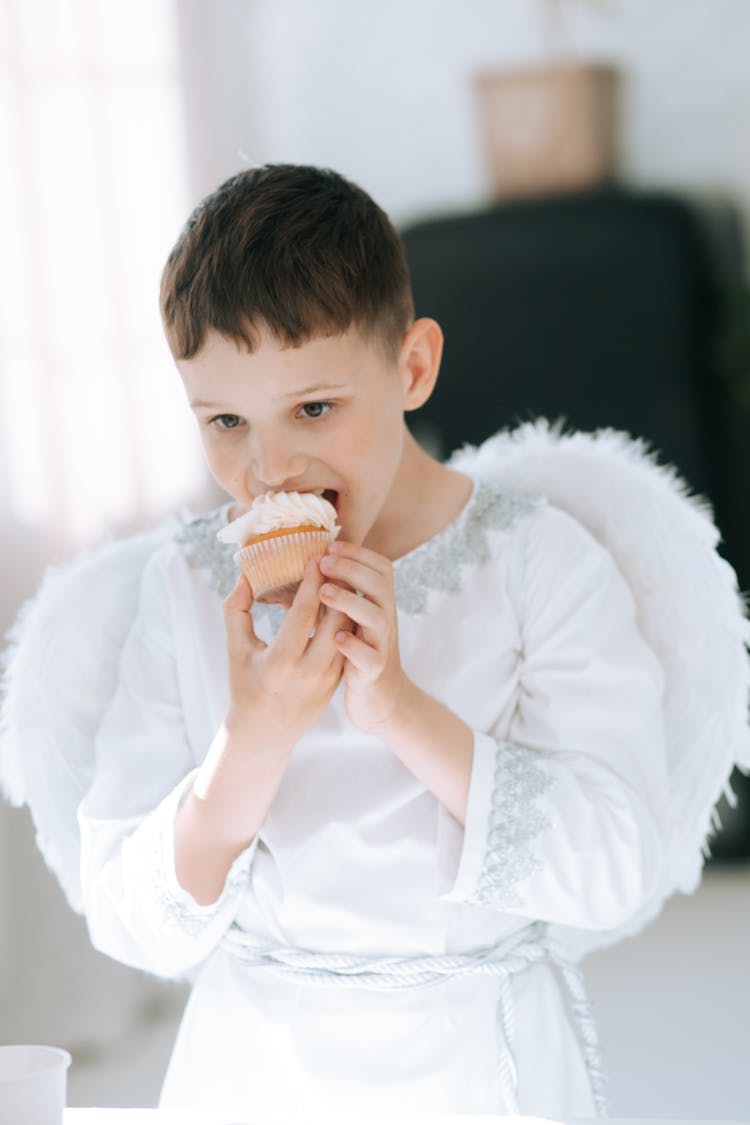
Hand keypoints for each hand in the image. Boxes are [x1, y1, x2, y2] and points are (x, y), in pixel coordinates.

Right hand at [222, 559, 347, 751]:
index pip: (304, 612)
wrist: (264, 732)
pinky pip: (347, 643)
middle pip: (336, 618)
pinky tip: (339, 603)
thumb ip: (237, 609)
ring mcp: (328, 679)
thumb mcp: (235, 649)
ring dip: (346, 603)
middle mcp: (310, 671)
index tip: (316, 556)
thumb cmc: (244, 685)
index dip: (312, 582)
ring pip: (347, 631)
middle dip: (337, 586)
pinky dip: (344, 622)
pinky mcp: (338, 682)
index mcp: (281, 660)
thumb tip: (246, 574)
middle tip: (335, 560)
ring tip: (339, 578)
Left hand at [318, 541, 413, 734]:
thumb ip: (337, 595)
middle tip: (323, 563)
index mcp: (379, 603)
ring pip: (377, 618)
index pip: (380, 567)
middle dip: (352, 569)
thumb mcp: (351, 619)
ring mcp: (382, 645)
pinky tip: (336, 637)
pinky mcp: (374, 671)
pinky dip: (354, 646)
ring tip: (324, 592)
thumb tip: (305, 569)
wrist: (381, 699)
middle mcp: (385, 620)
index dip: (358, 553)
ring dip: (351, 601)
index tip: (330, 545)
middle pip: (380, 585)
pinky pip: (369, 657)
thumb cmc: (358, 652)